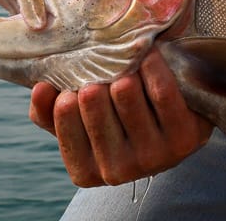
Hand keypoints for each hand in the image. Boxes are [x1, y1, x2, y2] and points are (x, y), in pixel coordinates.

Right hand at [28, 49, 212, 186]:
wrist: (178, 123)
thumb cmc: (119, 119)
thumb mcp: (82, 122)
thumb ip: (52, 112)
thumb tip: (40, 88)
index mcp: (87, 172)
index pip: (67, 131)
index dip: (64, 104)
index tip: (69, 86)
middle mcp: (119, 171)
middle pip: (96, 109)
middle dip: (95, 82)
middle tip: (100, 67)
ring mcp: (155, 156)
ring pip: (126, 95)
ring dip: (123, 71)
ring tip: (124, 60)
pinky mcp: (185, 138)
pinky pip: (161, 91)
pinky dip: (152, 66)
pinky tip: (148, 54)